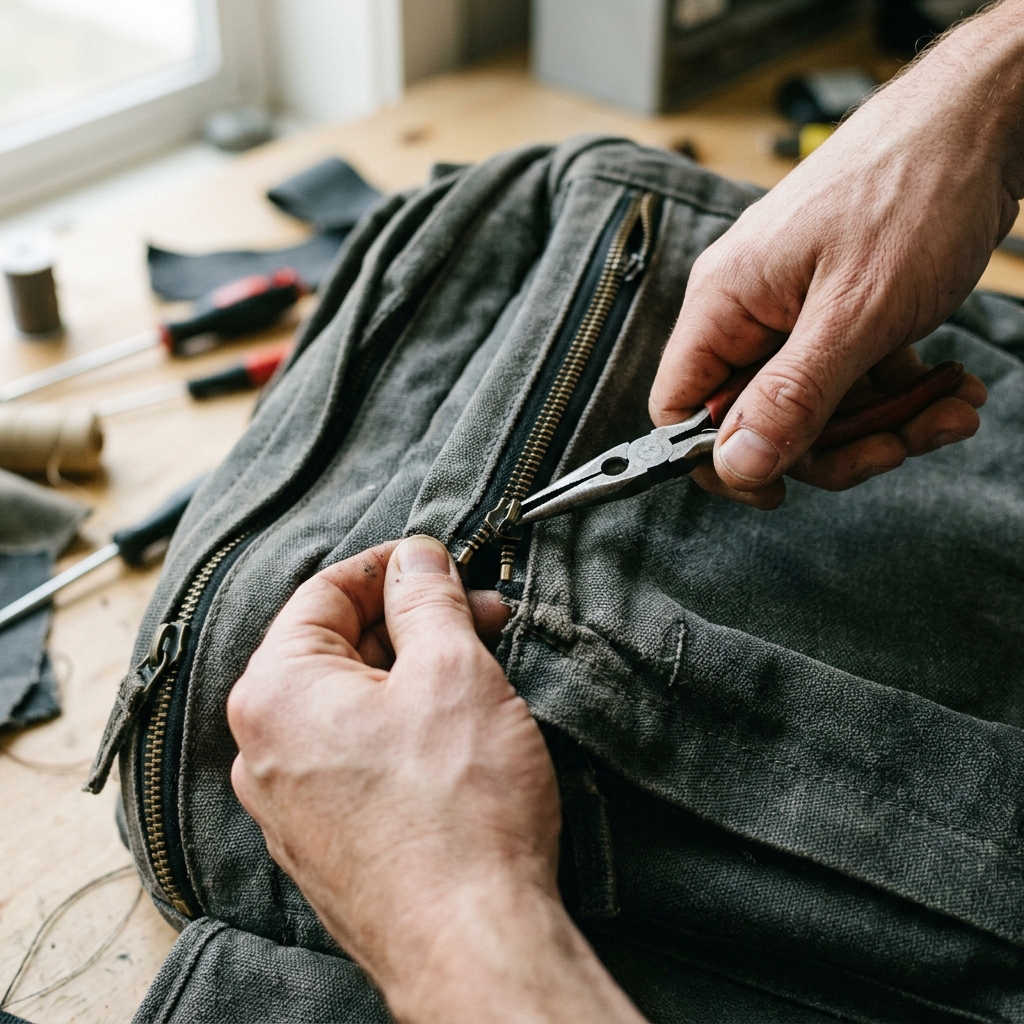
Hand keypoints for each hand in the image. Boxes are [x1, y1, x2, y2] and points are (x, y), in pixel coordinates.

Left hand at [228, 536, 643, 1023]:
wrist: (471, 945)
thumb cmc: (459, 809)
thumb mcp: (451, 669)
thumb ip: (427, 598)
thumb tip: (416, 559)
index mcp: (276, 693)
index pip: (324, 592)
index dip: (389, 566)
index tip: (438, 560)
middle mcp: (266, 749)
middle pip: (338, 648)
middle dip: (411, 623)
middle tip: (480, 615)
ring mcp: (291, 804)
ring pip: (351, 705)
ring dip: (412, 674)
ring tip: (480, 670)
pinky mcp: (326, 842)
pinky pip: (356, 757)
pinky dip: (402, 728)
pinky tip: (455, 730)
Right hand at [650, 3, 1023, 507]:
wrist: (986, 119)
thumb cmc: (915, 188)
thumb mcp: (855, 313)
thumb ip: (792, 396)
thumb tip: (735, 464)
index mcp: (725, 302)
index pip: (681, 406)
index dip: (719, 458)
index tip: (777, 488)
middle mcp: (750, 308)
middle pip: (759, 418)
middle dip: (833, 444)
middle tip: (893, 445)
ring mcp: (795, 308)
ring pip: (814, 403)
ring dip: (881, 421)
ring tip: (943, 408)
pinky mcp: (838, 308)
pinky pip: (850, 376)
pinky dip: (898, 391)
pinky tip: (945, 386)